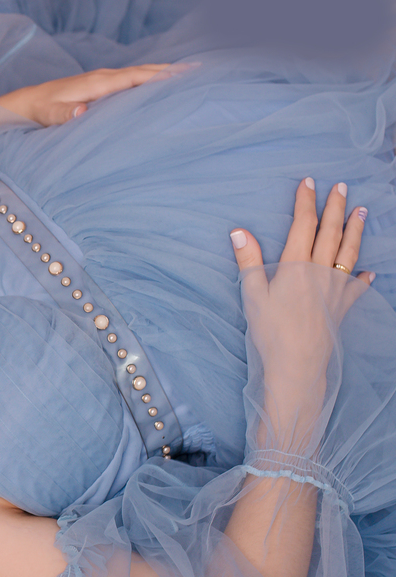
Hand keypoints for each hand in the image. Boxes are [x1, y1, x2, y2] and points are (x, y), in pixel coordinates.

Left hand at [0, 64, 176, 126]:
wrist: (27, 102)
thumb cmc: (39, 110)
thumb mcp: (49, 115)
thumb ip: (64, 114)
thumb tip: (81, 112)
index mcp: (98, 83)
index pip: (136, 78)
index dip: (160, 77)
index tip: (185, 77)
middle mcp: (104, 77)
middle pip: (144, 71)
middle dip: (171, 71)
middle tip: (201, 71)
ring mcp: (104, 80)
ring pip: (141, 74)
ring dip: (164, 74)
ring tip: (191, 75)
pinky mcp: (102, 86)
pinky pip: (133, 80)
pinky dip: (151, 80)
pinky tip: (161, 85)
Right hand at [231, 179, 372, 437]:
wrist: (298, 361)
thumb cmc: (271, 329)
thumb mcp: (253, 293)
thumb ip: (248, 261)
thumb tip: (239, 231)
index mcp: (296, 265)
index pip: (303, 225)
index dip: (306, 202)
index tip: (309, 182)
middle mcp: (320, 271)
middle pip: (331, 232)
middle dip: (336, 207)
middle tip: (342, 187)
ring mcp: (335, 287)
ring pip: (349, 252)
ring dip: (357, 230)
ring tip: (362, 212)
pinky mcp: (343, 306)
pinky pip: (357, 286)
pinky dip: (364, 278)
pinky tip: (370, 272)